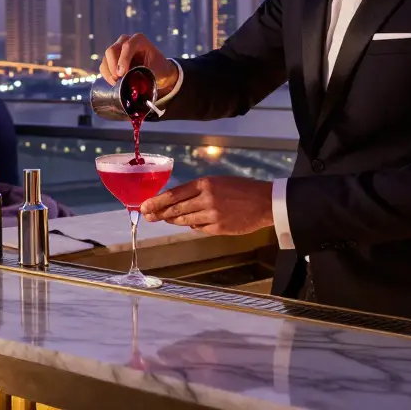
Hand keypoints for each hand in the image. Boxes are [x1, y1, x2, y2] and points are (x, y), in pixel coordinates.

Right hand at [100, 33, 178, 93]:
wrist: (157, 70)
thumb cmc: (158, 68)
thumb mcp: (155, 69)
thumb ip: (143, 73)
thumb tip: (130, 80)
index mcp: (139, 39)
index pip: (127, 46)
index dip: (123, 60)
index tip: (122, 74)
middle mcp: (125, 41)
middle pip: (112, 50)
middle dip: (113, 66)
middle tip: (118, 79)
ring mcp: (117, 49)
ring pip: (106, 58)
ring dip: (110, 72)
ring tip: (117, 83)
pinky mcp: (111, 59)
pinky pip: (104, 66)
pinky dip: (107, 75)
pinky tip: (114, 82)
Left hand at [140, 176, 272, 235]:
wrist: (265, 202)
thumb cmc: (241, 189)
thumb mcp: (218, 182)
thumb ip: (198, 191)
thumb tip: (180, 204)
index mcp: (205, 184)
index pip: (174, 194)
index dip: (157, 202)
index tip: (145, 206)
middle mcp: (206, 199)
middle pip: (176, 209)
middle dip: (159, 213)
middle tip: (147, 216)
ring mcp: (212, 215)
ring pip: (185, 221)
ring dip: (173, 221)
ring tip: (164, 220)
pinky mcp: (219, 228)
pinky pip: (199, 228)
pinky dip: (193, 226)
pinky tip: (190, 224)